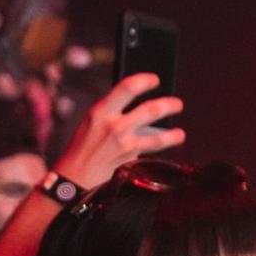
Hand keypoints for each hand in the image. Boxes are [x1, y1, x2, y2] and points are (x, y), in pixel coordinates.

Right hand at [52, 73, 185, 188]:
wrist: (74, 175)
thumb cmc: (83, 146)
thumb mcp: (92, 120)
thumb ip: (112, 110)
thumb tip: (136, 100)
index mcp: (101, 111)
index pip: (127, 87)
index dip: (145, 80)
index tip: (154, 80)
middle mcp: (114, 126)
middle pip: (150, 111)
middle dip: (169, 105)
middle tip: (178, 104)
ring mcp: (124, 145)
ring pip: (157, 137)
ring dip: (173, 135)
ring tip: (180, 134)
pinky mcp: (130, 161)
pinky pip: (151, 151)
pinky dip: (162, 148)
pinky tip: (170, 146)